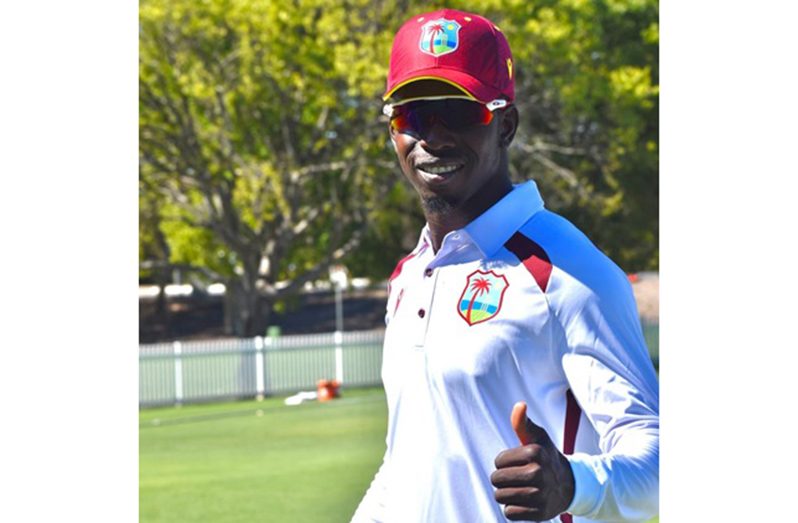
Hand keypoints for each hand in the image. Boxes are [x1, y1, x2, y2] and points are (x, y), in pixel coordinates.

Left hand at [490, 402, 575, 520]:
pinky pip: (510, 513)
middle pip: (497, 479)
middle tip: (517, 477)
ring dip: (506, 494)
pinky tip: (525, 502)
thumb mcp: (537, 438)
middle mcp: (539, 473)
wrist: (569, 485)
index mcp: (535, 452)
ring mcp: (540, 494)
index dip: (504, 463)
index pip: (498, 461)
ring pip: (501, 497)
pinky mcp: (540, 513)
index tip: (518, 462)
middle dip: (502, 479)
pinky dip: (513, 509)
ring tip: (520, 489)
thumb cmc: (545, 457)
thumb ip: (523, 423)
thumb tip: (519, 405)